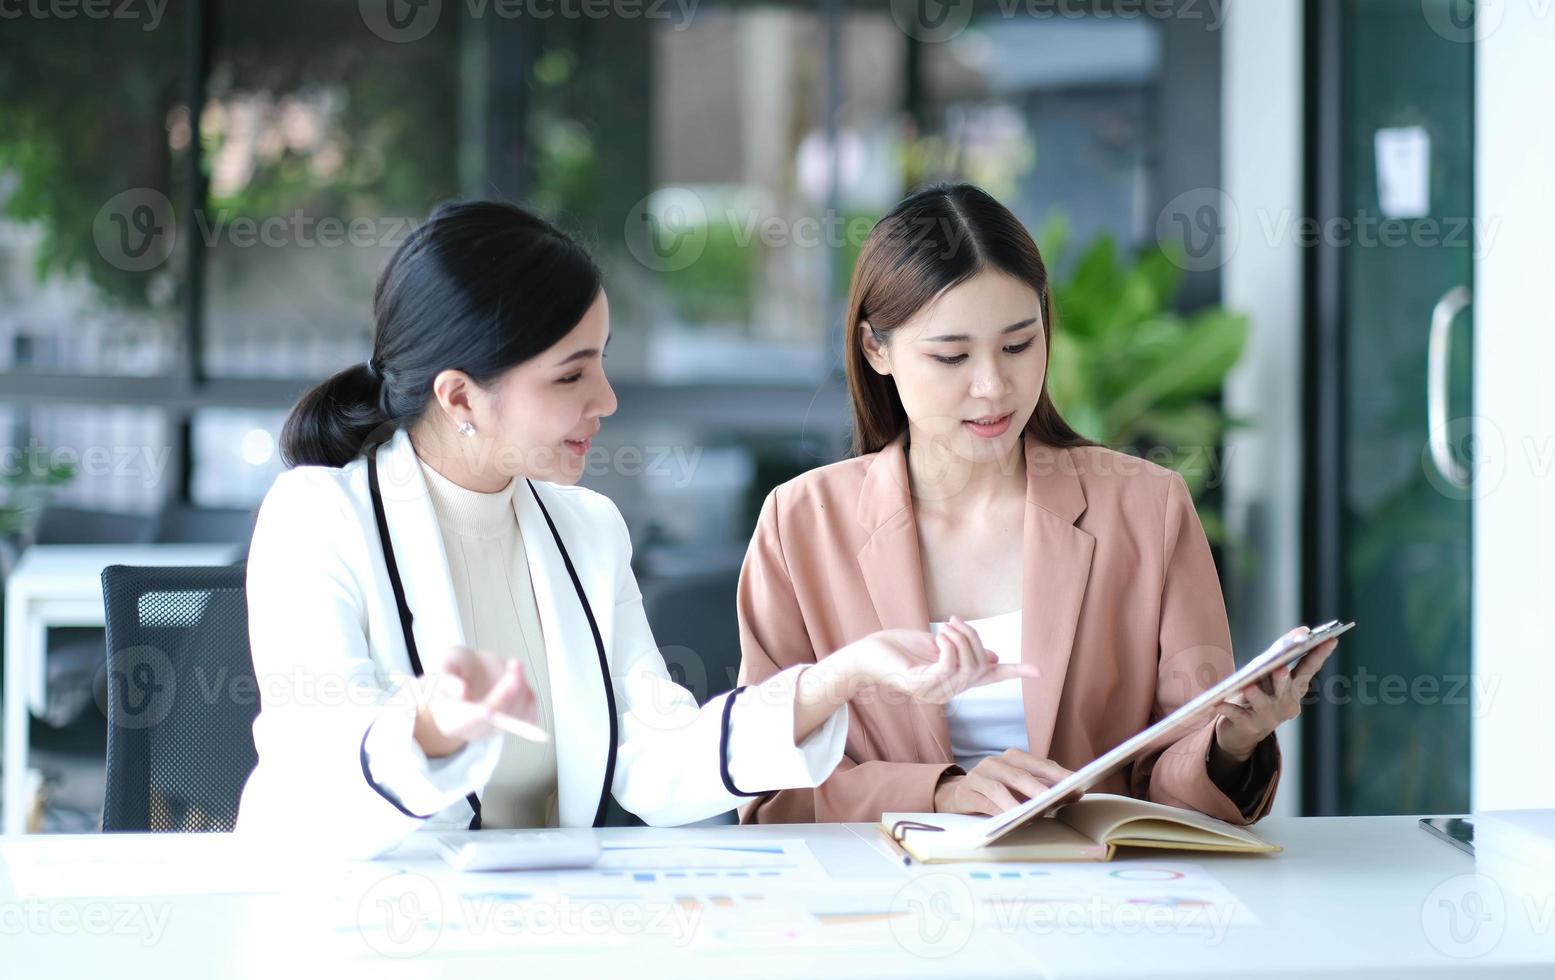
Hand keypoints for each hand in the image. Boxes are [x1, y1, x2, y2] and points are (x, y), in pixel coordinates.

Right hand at [412, 645, 538, 757]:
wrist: (473, 673)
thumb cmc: (457, 669)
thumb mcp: (446, 663)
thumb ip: (448, 675)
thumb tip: (460, 691)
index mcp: (451, 721)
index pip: (463, 724)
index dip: (474, 718)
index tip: (485, 710)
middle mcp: (475, 730)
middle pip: (492, 720)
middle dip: (504, 695)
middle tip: (512, 668)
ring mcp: (497, 728)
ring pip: (514, 716)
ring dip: (519, 687)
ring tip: (514, 664)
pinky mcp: (516, 721)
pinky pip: (529, 715)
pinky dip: (528, 695)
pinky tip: (519, 676)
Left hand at [842, 617, 1039, 704]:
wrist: (866, 655)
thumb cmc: (897, 648)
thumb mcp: (937, 645)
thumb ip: (963, 650)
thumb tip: (993, 656)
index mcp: (954, 681)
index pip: (990, 678)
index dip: (1015, 673)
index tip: (1039, 672)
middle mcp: (947, 692)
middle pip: (981, 666)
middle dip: (974, 638)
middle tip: (955, 621)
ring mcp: (935, 693)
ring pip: (968, 667)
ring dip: (960, 639)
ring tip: (945, 627)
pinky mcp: (922, 686)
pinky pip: (950, 666)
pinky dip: (950, 647)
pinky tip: (940, 638)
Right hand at [933, 749, 1083, 814]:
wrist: (958, 793)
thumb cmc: (998, 790)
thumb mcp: (1019, 786)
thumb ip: (1043, 788)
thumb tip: (1073, 794)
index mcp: (1013, 757)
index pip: (1039, 764)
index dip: (1058, 774)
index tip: (1076, 783)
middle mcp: (995, 762)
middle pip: (1020, 773)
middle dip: (1039, 786)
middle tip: (1055, 798)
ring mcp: (978, 775)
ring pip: (999, 787)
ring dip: (1016, 801)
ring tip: (1032, 812)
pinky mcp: (966, 791)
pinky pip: (984, 802)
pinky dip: (997, 810)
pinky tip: (1008, 819)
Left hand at [1214, 629, 1338, 760]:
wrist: (1242, 730)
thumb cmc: (1260, 693)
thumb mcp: (1271, 672)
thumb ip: (1285, 652)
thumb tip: (1303, 629)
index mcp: (1295, 688)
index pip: (1309, 669)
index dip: (1320, 654)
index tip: (1331, 638)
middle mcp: (1287, 704)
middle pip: (1286, 690)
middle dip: (1283, 680)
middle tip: (1281, 669)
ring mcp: (1268, 717)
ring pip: (1263, 704)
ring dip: (1256, 695)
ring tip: (1247, 687)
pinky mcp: (1248, 726)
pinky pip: (1237, 715)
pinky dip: (1228, 708)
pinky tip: (1218, 703)